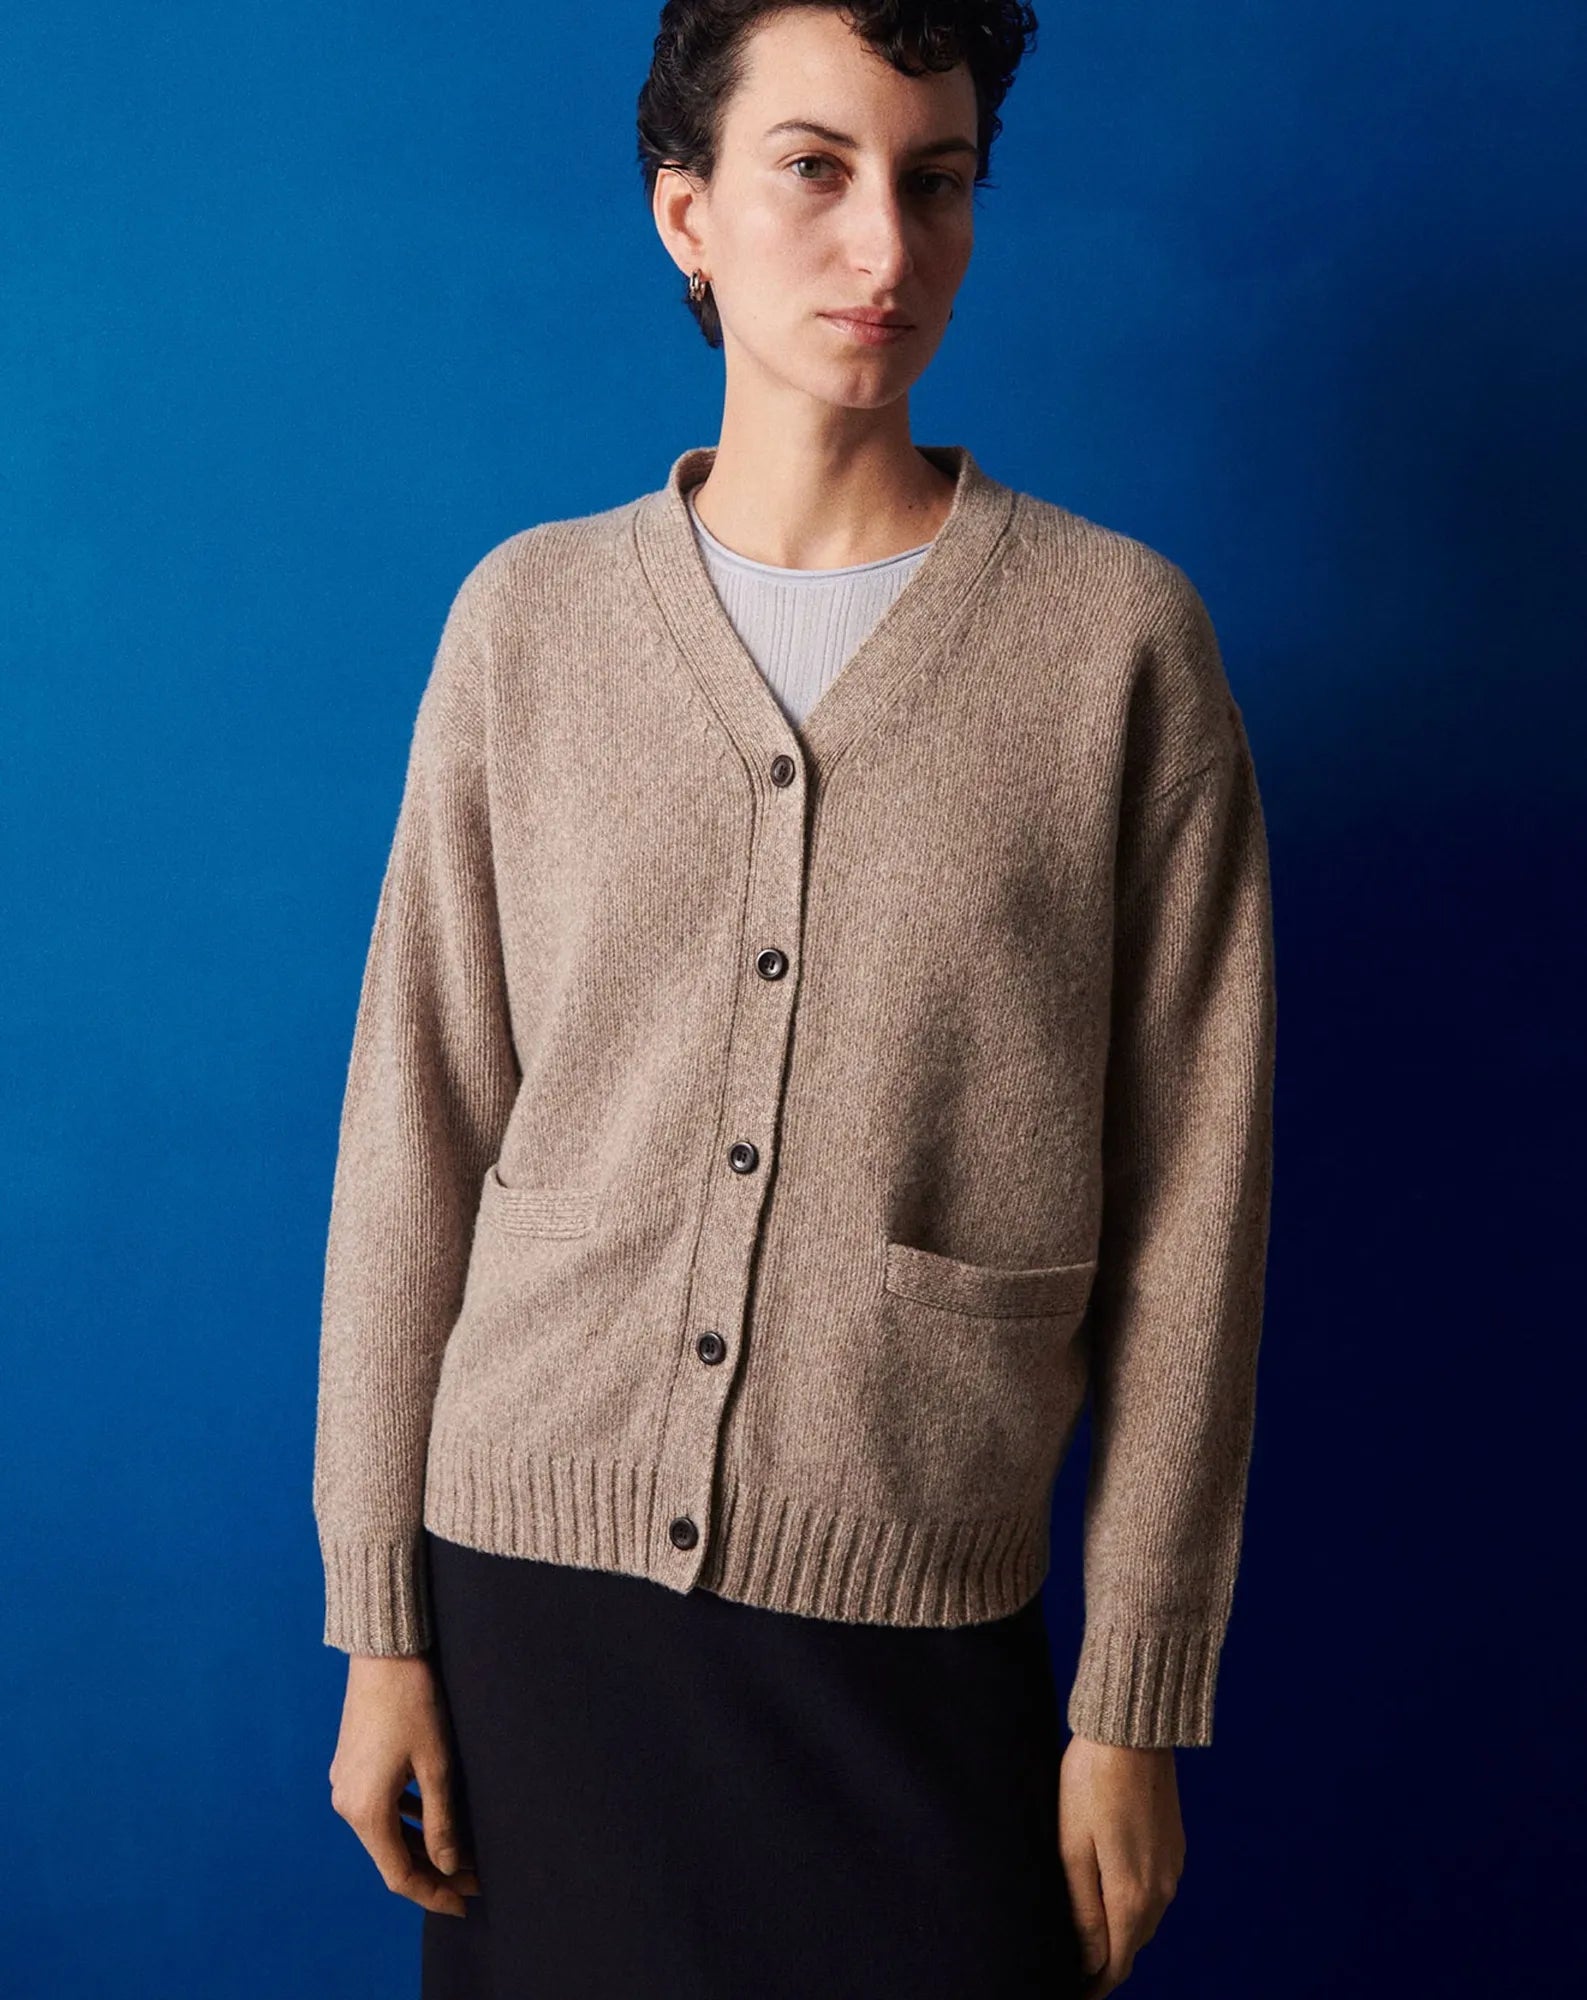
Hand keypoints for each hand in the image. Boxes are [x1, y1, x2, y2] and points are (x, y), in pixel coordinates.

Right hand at [328, 1653, 480, 1918]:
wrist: (384, 1651)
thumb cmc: (414, 1702)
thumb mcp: (437, 1764)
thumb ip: (441, 1821)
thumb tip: (450, 1865)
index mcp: (365, 1811)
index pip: (400, 1875)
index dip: (433, 1894)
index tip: (465, 1904)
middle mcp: (346, 1804)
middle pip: (392, 1856)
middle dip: (434, 1871)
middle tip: (475, 1879)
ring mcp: (345, 1784)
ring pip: (385, 1833)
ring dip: (421, 1846)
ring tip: (463, 1853)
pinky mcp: (351, 1767)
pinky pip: (379, 1809)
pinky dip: (406, 1821)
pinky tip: (434, 1818)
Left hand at [1057, 1734, 1184, 1993]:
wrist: (1132, 1732)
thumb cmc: (1090, 1783)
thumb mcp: (1072, 1848)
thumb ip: (1083, 1910)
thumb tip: (1088, 1962)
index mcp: (1133, 1897)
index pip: (1115, 1965)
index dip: (1093, 1986)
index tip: (1070, 1991)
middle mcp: (1162, 1891)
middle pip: (1131, 1945)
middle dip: (1104, 1963)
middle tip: (1072, 1967)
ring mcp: (1172, 1868)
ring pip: (1144, 1919)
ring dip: (1119, 1932)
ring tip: (1087, 1935)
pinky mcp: (1174, 1846)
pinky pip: (1154, 1892)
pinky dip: (1132, 1904)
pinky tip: (1111, 1892)